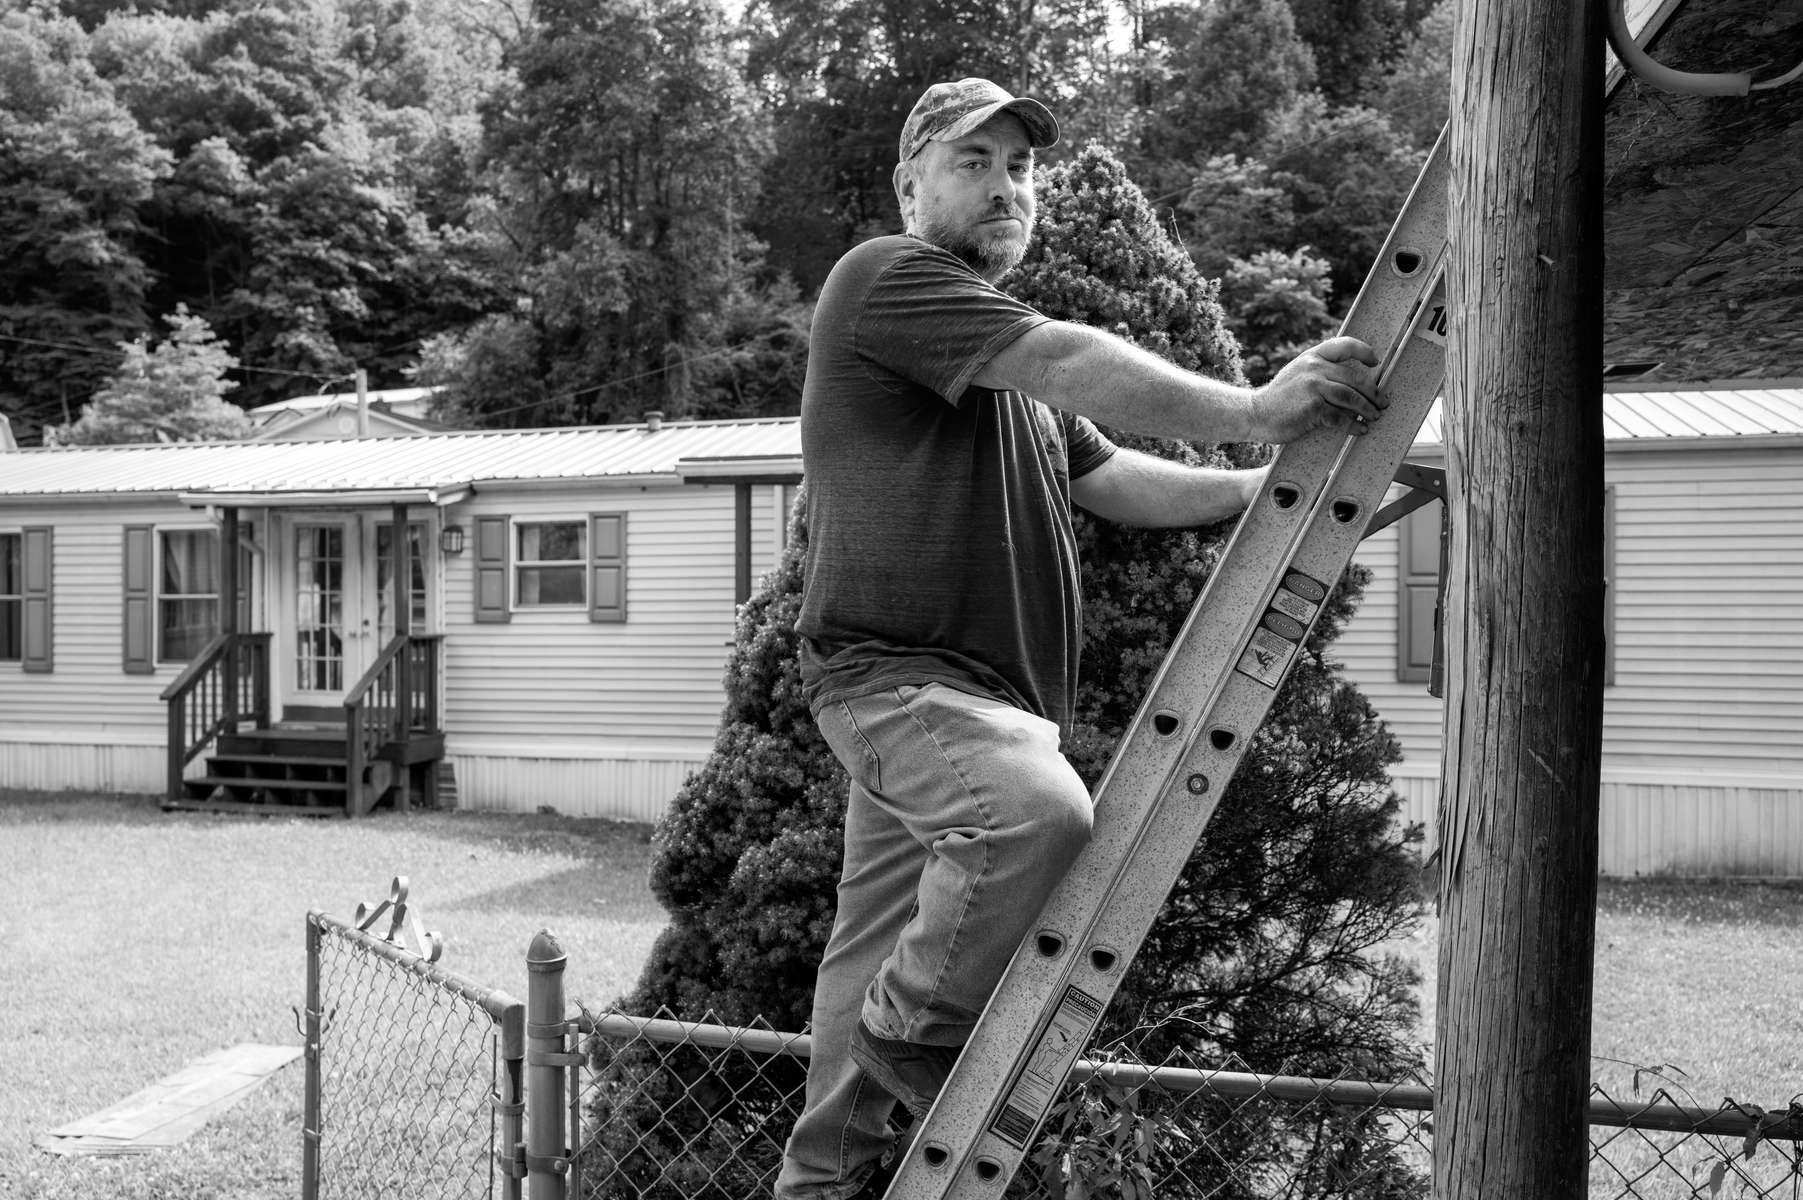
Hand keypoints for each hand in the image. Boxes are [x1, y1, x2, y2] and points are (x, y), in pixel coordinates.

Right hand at [1253, 336, 1385, 441]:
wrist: (1255, 413)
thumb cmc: (1279, 398)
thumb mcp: (1297, 374)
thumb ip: (1318, 371)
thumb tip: (1351, 382)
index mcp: (1312, 356)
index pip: (1344, 345)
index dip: (1363, 351)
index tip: (1375, 362)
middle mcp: (1314, 367)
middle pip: (1355, 378)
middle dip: (1373, 392)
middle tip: (1382, 403)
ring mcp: (1313, 387)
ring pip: (1351, 397)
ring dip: (1367, 409)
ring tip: (1374, 417)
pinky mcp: (1313, 408)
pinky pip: (1340, 417)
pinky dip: (1353, 425)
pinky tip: (1359, 429)